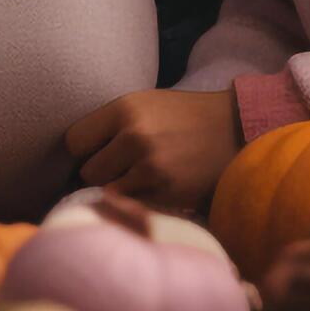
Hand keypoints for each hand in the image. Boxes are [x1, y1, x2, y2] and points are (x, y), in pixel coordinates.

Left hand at [64, 87, 243, 207]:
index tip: (96, 152)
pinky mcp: (169, 193)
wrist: (235, 130)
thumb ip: (110, 125)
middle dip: (101, 172)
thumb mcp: (143, 105)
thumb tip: (74, 155)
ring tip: (141, 178)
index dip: (84, 150)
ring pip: (109, 192)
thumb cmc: (182, 117)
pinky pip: (135, 205)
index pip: (75, 141)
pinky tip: (157, 188)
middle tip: (122, 168)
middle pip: (88, 171)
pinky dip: (141, 202)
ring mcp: (152, 167)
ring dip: (121, 189)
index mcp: (124, 109)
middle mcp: (135, 136)